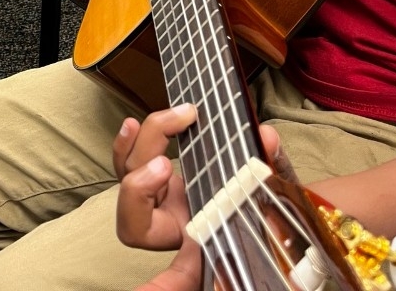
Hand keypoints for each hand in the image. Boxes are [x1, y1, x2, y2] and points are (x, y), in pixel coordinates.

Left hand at [116, 107, 284, 290]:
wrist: (249, 183)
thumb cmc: (259, 198)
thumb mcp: (271, 189)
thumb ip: (269, 166)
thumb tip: (264, 137)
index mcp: (200, 242)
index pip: (182, 275)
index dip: (164, 286)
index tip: (147, 286)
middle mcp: (172, 226)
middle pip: (135, 223)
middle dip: (140, 190)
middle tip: (165, 165)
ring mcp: (156, 200)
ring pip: (127, 182)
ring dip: (140, 150)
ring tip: (169, 122)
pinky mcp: (147, 173)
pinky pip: (124, 163)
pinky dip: (126, 144)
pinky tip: (132, 124)